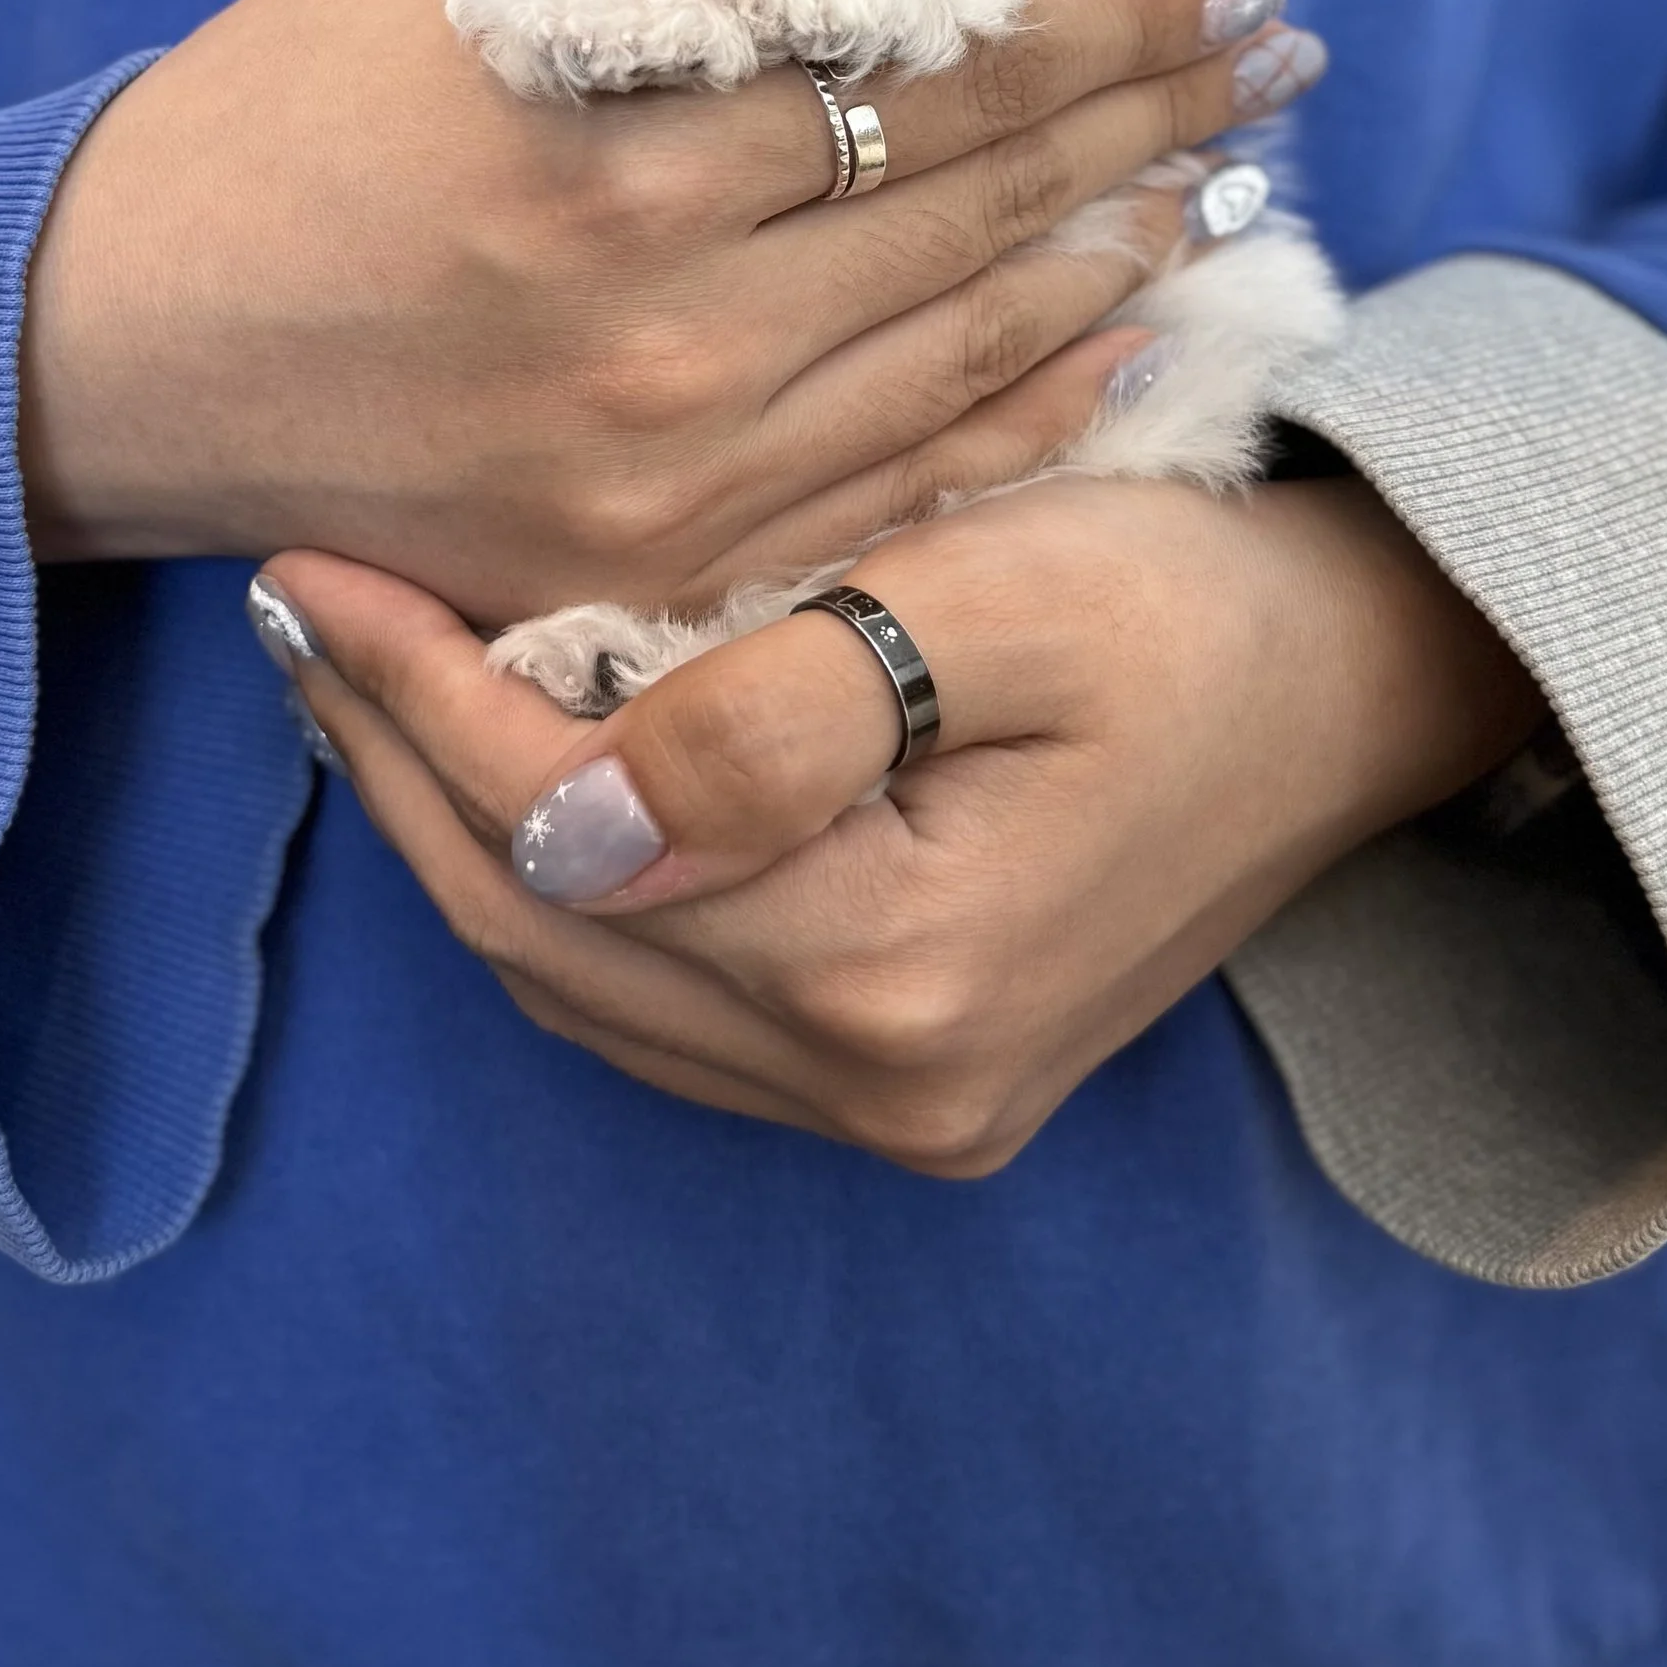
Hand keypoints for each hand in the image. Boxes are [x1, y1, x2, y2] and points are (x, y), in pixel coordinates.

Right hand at [18, 0, 1310, 614]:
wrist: (137, 343)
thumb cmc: (296, 103)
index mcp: (621, 139)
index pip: (935, 65)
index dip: (1105, 14)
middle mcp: (664, 323)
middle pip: (980, 203)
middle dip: (1153, 115)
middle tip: (1279, 59)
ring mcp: (668, 471)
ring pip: (966, 352)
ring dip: (1119, 255)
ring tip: (1223, 178)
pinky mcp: (651, 569)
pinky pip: (894, 487)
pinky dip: (1027, 412)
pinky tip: (1123, 340)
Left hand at [257, 473, 1540, 1169]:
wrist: (1363, 681)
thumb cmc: (1198, 600)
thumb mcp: (1012, 594)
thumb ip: (784, 706)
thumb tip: (562, 801)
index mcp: (906, 972)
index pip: (573, 829)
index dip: (419, 693)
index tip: (315, 563)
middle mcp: (886, 1083)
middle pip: (547, 924)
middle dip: (399, 759)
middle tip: (303, 603)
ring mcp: (895, 1103)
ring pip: (582, 973)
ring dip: (458, 820)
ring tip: (366, 670)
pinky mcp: (904, 1072)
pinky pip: (656, 992)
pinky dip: (557, 877)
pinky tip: (506, 764)